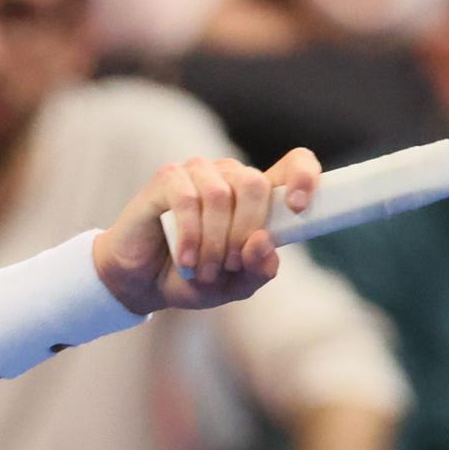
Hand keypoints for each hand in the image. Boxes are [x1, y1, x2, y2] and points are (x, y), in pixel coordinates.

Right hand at [94, 148, 320, 314]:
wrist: (144, 282)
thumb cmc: (194, 278)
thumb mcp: (235, 285)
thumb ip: (258, 270)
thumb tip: (264, 242)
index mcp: (257, 197)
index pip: (295, 163)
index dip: (304, 177)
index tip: (298, 208)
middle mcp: (230, 177)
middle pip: (255, 184)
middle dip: (244, 233)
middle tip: (228, 265)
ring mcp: (198, 173)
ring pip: (220, 195)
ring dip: (213, 242)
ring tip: (203, 270)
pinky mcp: (167, 178)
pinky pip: (188, 200)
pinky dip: (190, 237)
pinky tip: (185, 260)